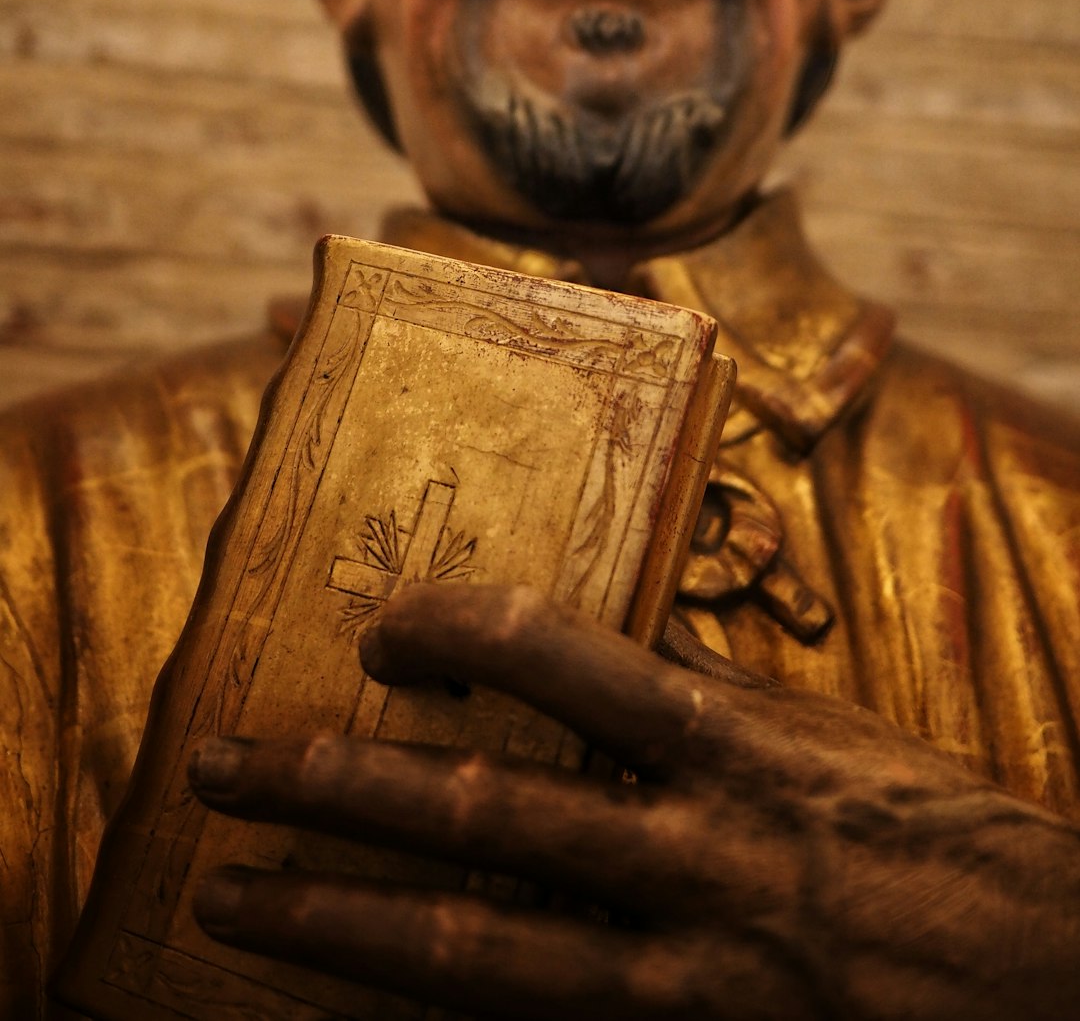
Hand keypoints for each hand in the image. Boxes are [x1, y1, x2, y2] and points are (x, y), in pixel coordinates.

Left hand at [189, 582, 1079, 1019]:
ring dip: (339, 922)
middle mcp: (697, 859)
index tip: (382, 631)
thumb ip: (706, 711)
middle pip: (476, 810)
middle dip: (332, 785)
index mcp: (738, 746)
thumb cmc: (948, 851)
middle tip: (218, 766)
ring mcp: (689, 979)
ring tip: (236, 901)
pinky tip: (359, 1014)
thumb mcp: (831, 746)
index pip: (557, 655)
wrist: (1062, 988)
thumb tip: (593, 659)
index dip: (449, 632)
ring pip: (474, 951)